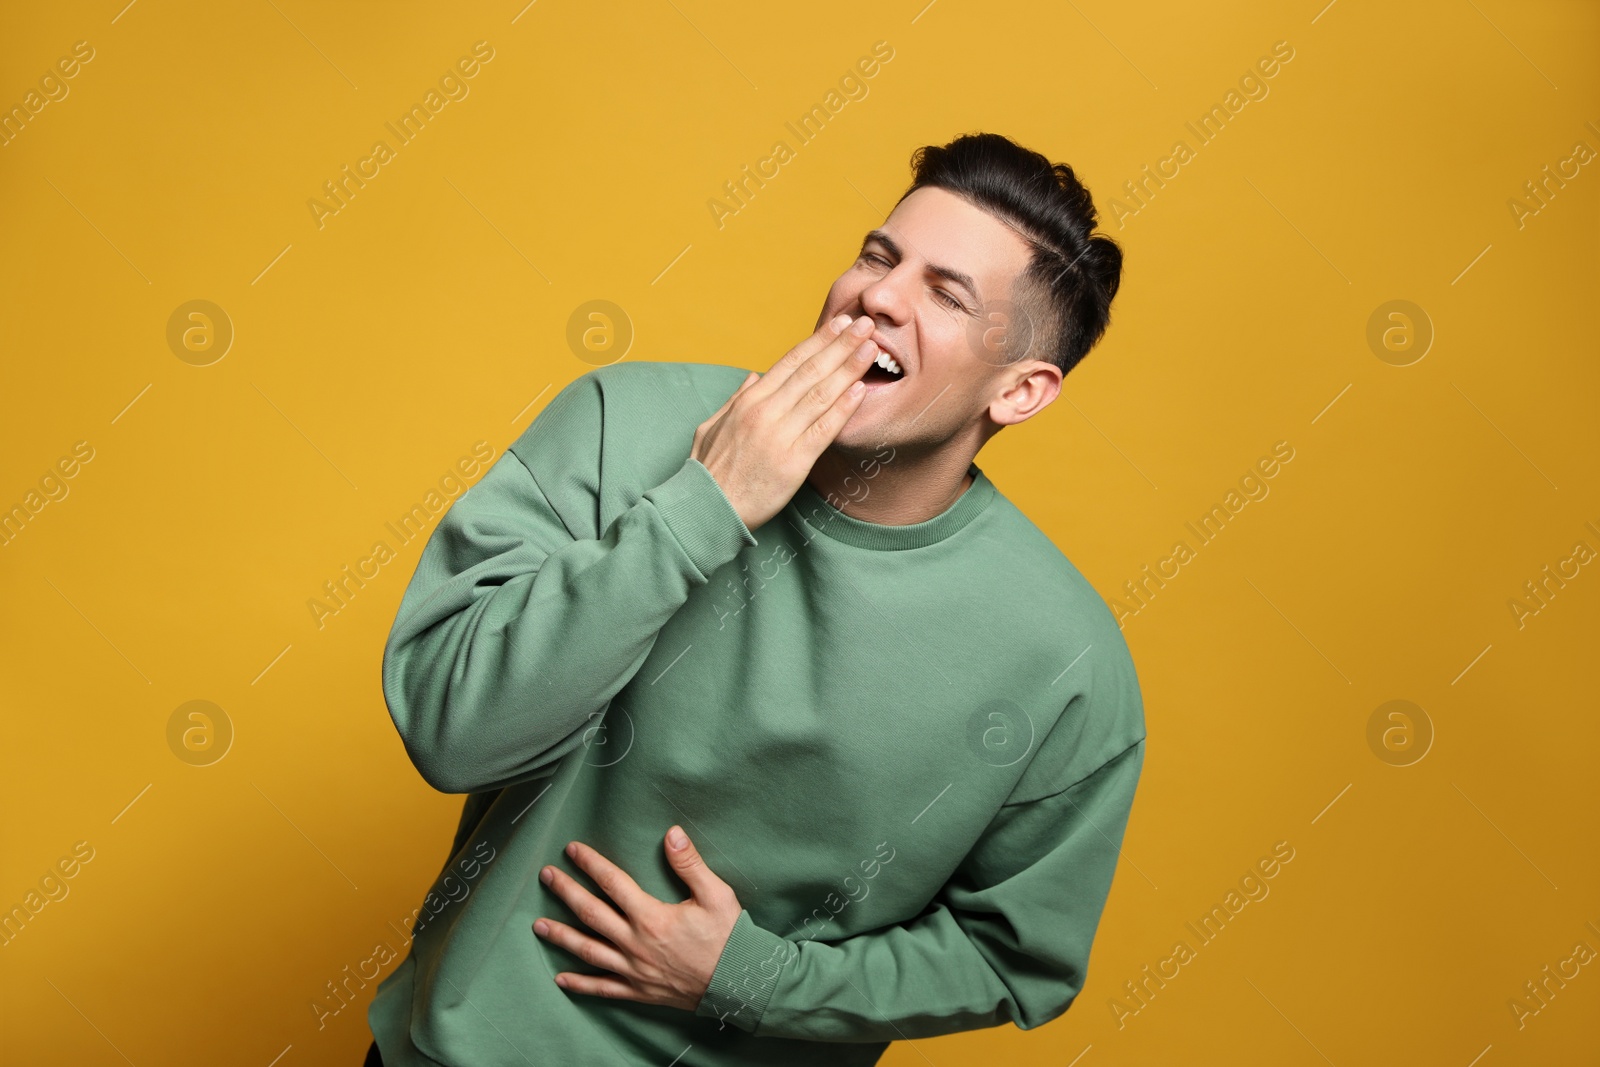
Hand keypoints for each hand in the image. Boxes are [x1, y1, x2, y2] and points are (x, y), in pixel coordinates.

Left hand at [533, 826, 742, 1011]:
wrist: (739, 983)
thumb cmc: (728, 938)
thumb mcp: (715, 894)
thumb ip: (690, 864)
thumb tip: (672, 833)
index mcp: (652, 917)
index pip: (613, 883)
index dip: (591, 864)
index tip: (572, 850)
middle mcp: (636, 943)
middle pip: (591, 913)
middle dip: (566, 892)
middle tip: (546, 876)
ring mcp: (634, 969)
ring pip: (588, 950)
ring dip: (561, 936)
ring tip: (538, 925)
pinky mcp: (638, 991)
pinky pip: (602, 989)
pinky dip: (580, 985)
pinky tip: (561, 979)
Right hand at [691, 313, 879, 529]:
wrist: (706, 510)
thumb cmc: (709, 472)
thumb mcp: (712, 427)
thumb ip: (735, 400)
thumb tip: (753, 377)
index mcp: (748, 401)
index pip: (790, 362)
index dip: (818, 340)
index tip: (840, 324)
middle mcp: (764, 412)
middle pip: (810, 370)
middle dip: (841, 344)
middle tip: (866, 324)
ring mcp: (779, 436)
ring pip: (820, 394)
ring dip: (848, 368)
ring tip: (871, 348)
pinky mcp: (792, 463)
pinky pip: (823, 430)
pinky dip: (843, 408)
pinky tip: (861, 391)